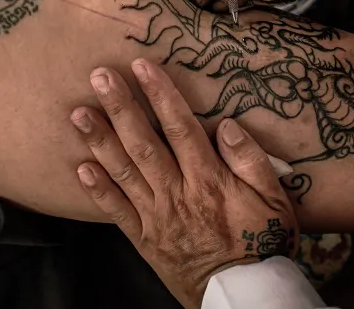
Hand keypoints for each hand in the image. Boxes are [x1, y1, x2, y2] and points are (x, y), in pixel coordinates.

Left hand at [71, 59, 297, 308]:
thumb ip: (251, 160)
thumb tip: (225, 125)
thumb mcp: (274, 199)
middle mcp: (177, 193)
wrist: (243, 294)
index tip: (142, 67)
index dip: (160, 94)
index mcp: (209, 180)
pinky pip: (116, 211)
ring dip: (100, 140)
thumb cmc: (262, 241)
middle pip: (144, 143)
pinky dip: (98, 190)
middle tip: (99, 77)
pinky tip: (80, 167)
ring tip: (79, 113)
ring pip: (124, 171)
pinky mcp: (144, 238)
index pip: (181, 128)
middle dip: (120, 107)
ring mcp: (156, 216)